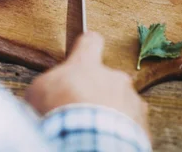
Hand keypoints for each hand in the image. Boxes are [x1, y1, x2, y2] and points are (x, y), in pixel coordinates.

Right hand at [24, 32, 149, 135]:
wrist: (88, 139)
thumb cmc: (62, 109)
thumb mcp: (40, 90)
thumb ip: (50, 83)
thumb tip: (48, 90)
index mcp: (87, 65)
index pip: (90, 42)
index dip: (87, 45)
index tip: (86, 46)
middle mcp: (113, 77)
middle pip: (107, 77)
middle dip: (97, 91)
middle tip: (81, 108)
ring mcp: (130, 100)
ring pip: (121, 101)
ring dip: (109, 112)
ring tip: (92, 126)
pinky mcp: (141, 125)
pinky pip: (130, 124)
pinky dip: (118, 130)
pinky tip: (103, 136)